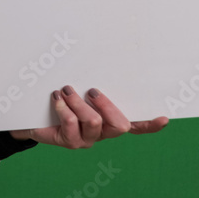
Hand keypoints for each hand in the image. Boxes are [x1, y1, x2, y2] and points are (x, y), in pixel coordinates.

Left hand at [9, 86, 167, 147]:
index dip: (150, 124)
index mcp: (110, 119)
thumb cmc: (62, 98)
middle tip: (92, 90)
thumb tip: (102, 55)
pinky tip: (56, 97)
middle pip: (120, 125)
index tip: (164, 117)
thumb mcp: (78, 88)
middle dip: (107, 105)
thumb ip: (92, 81)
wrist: (34, 116)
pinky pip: (71, 124)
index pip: (136, 125)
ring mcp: (88, 140)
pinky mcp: (70, 142)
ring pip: (94, 122)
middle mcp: (103, 133)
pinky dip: (62, 107)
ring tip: (66, 89)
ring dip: (79, 102)